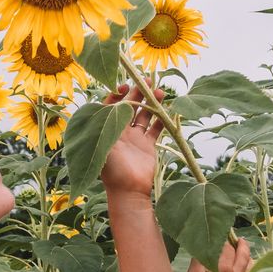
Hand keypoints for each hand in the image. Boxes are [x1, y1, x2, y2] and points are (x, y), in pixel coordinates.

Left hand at [100, 82, 164, 196]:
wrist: (128, 191)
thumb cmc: (112, 171)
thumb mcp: (104, 147)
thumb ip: (106, 127)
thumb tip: (107, 106)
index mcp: (107, 130)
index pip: (111, 106)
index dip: (118, 94)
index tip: (126, 85)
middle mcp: (120, 131)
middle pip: (129, 106)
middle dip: (137, 92)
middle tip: (147, 80)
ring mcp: (135, 138)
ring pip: (144, 114)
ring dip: (152, 103)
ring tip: (160, 91)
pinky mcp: (148, 146)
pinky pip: (156, 128)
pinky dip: (162, 119)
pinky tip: (168, 109)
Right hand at [182, 238, 251, 271]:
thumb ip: (199, 259)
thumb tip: (204, 246)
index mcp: (224, 267)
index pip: (224, 246)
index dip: (221, 238)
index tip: (218, 232)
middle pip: (238, 252)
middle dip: (234, 242)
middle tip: (231, 235)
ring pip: (249, 262)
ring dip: (245, 252)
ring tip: (242, 245)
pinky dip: (251, 265)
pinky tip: (249, 264)